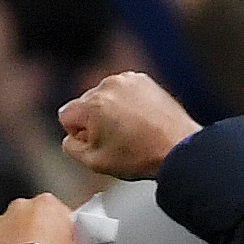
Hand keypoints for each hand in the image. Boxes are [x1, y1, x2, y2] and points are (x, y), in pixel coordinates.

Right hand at [59, 72, 199, 181]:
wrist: (178, 147)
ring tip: (128, 130)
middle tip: (114, 138)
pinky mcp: (144, 81)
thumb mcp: (92, 162)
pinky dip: (126, 104)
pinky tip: (137, 120)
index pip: (66, 115)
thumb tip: (71, 136)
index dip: (78, 133)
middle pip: (85, 104)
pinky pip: (122, 92)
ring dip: (109, 111)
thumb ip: (70, 146)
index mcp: (93, 104)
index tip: (96, 142)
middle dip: (94, 120)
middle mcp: (110, 86)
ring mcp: (129, 81)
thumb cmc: (141, 155)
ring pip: (103, 97)